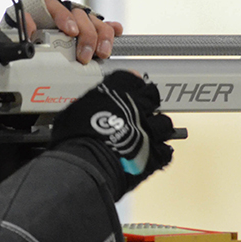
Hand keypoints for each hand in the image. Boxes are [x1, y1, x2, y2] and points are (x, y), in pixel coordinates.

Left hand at [23, 0, 123, 64]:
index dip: (65, 18)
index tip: (70, 32)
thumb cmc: (30, 38)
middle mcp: (66, 12)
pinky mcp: (92, 30)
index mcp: (47, 8)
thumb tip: (27, 24)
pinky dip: (112, 29)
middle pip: (80, 16)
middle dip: (86, 37)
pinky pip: (105, 26)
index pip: (56, 6)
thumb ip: (22, 29)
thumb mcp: (20, 34)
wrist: (35, 46)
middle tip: (84, 56)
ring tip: (102, 53)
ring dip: (102, 37)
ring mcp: (81, 21)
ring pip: (95, 22)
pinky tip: (118, 31)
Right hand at [51, 71, 174, 193]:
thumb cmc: (75, 139)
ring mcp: (148, 130)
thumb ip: (88, 106)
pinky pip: (166, 150)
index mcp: (116, 92)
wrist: (87, 163)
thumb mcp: (74, 112)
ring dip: (158, 127)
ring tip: (150, 133)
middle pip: (152, 96)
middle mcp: (136, 107)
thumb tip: (83, 110)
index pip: (131, 79)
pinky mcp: (154, 154)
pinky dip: (161, 152)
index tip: (131, 87)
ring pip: (164, 123)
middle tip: (143, 108)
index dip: (131, 84)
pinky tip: (154, 154)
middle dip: (149, 102)